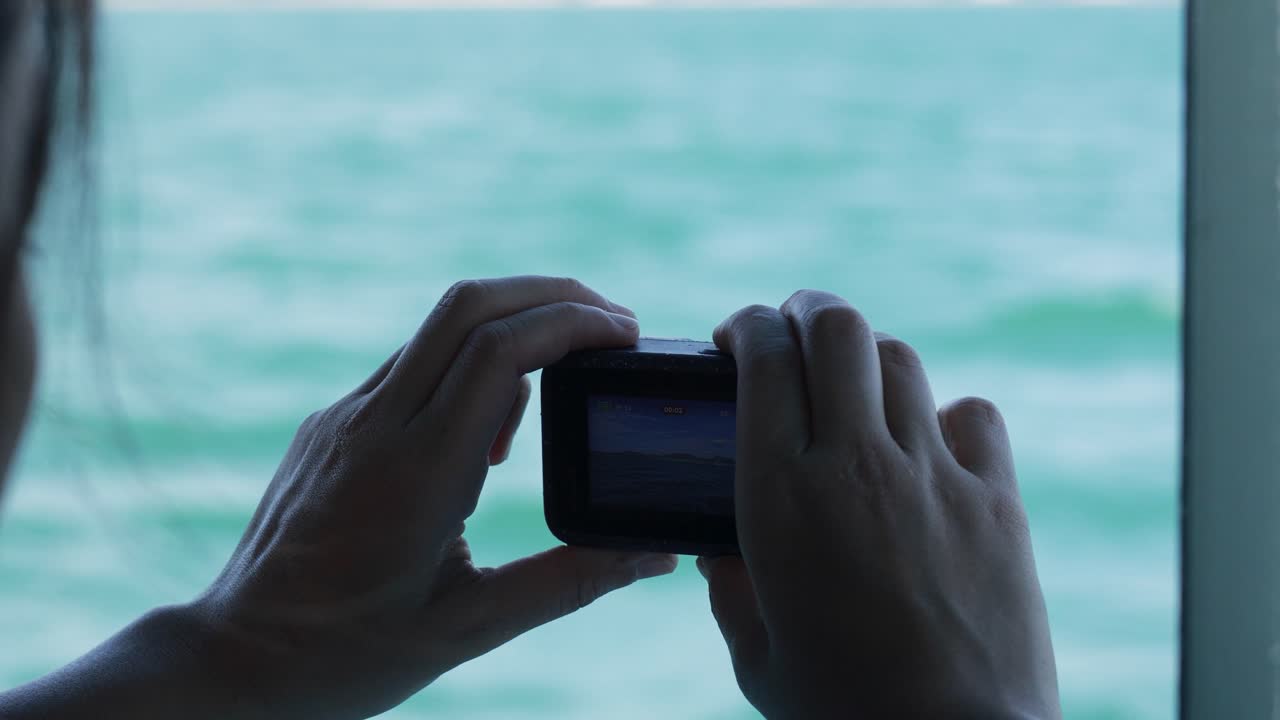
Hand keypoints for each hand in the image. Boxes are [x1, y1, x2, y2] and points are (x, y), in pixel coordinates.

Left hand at [187, 276, 677, 719]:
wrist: (236, 656)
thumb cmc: (349, 653)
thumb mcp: (470, 627)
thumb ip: (570, 583)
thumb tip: (653, 556)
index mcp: (418, 472)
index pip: (500, 351)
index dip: (573, 323)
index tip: (626, 334)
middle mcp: (377, 425)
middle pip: (468, 305)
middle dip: (552, 293)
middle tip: (614, 322)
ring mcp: (346, 416)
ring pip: (439, 328)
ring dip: (513, 327)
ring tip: (562, 382)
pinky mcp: (332, 423)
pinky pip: (412, 365)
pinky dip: (470, 365)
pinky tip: (492, 433)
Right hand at [699, 291, 1058, 718]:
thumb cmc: (840, 712)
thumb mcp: (756, 654)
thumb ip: (730, 589)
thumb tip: (717, 553)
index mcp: (780, 496)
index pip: (762, 355)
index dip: (746, 326)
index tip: (736, 339)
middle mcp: (856, 465)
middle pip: (836, 326)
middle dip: (806, 311)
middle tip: (794, 331)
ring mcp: (933, 476)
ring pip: (900, 358)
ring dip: (868, 359)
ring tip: (856, 388)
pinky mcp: (997, 501)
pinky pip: (974, 415)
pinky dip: (947, 416)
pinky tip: (932, 447)